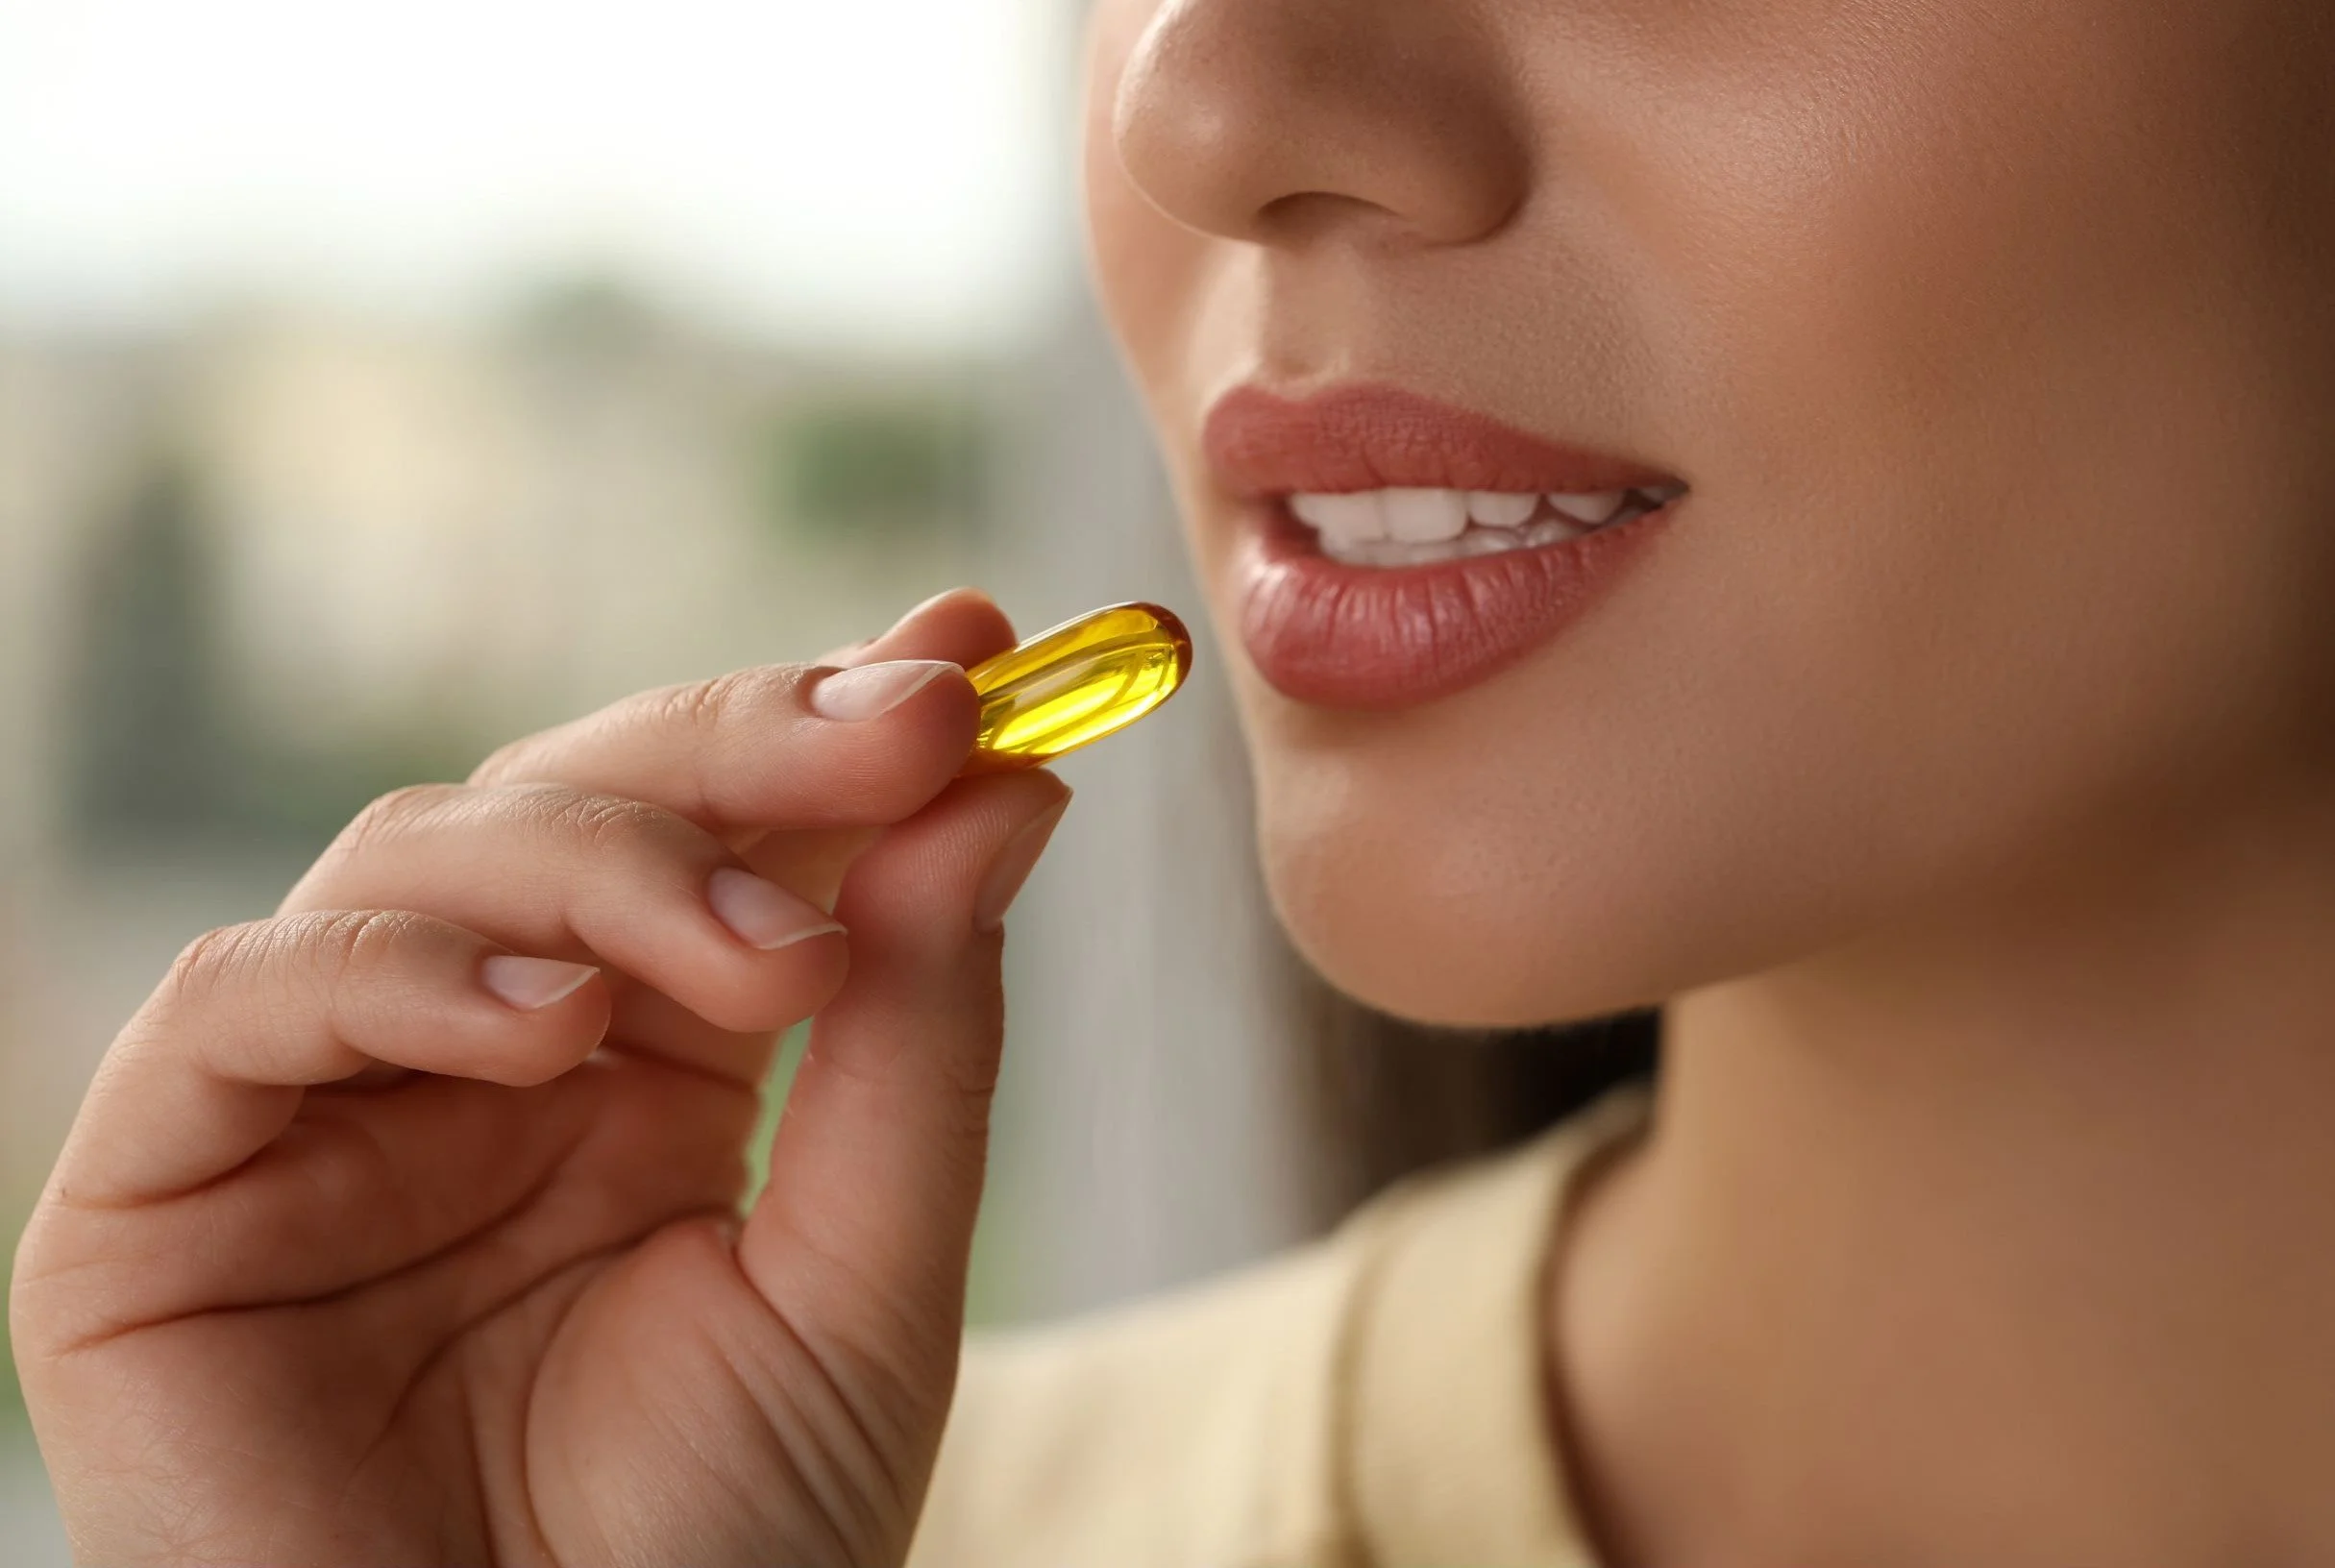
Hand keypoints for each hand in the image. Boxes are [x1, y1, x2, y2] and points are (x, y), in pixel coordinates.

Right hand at [10, 590, 1068, 1567]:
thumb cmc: (718, 1548)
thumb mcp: (864, 1274)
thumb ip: (915, 1032)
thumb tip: (1002, 788)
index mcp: (641, 1065)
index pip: (725, 833)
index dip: (833, 725)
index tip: (975, 644)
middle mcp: (479, 1054)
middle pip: (580, 798)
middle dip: (747, 746)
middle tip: (909, 720)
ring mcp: (322, 1105)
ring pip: (422, 857)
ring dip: (612, 864)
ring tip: (770, 957)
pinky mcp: (163, 1187)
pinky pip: (245, 999)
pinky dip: (399, 976)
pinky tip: (553, 1032)